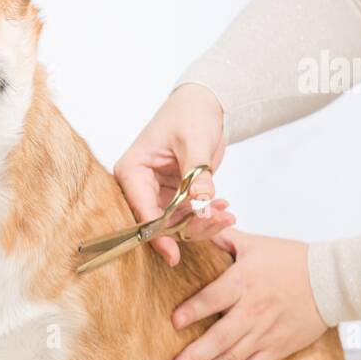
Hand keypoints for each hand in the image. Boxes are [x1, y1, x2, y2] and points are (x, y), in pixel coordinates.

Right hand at [114, 83, 232, 265]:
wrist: (203, 105)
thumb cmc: (190, 114)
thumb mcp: (195, 142)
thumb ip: (197, 175)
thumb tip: (203, 205)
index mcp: (132, 172)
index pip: (142, 211)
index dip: (158, 234)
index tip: (174, 255)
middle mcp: (140, 186)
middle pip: (159, 223)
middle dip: (190, 228)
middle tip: (220, 222)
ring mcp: (157, 194)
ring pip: (177, 224)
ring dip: (203, 224)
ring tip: (228, 214)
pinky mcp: (174, 196)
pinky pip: (189, 216)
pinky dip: (208, 216)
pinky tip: (225, 208)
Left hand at [168, 228, 328, 359]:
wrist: (333, 282)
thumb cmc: (291, 259)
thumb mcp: (254, 243)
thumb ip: (221, 238)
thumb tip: (192, 224)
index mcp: (244, 283)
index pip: (213, 298)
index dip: (192, 311)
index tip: (173, 322)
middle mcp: (252, 312)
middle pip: (219, 338)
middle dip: (193, 358)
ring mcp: (265, 334)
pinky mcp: (277, 349)